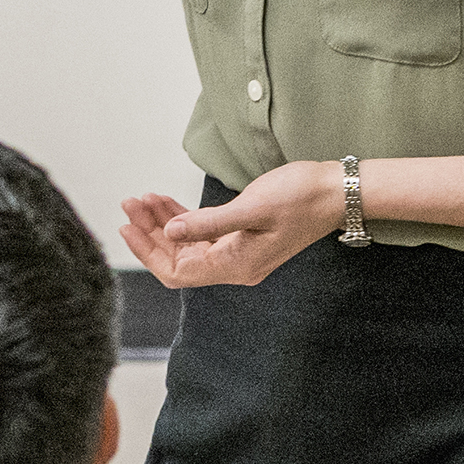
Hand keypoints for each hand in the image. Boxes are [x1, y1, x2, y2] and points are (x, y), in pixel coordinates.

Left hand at [121, 160, 341, 290]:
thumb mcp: (251, 208)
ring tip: (143, 198)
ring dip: (164, 222)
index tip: (128, 227)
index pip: (178, 272)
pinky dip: (183, 217)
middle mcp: (234, 266)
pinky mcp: (243, 236)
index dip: (149, 252)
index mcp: (236, 266)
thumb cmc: (299, 198)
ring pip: (188, 244)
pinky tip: (165, 201)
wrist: (335, 191)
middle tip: (130, 203)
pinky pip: (203, 233)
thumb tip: (170, 231)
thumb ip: (207, 222)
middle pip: (179, 257)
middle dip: (151, 232)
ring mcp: (239, 251)